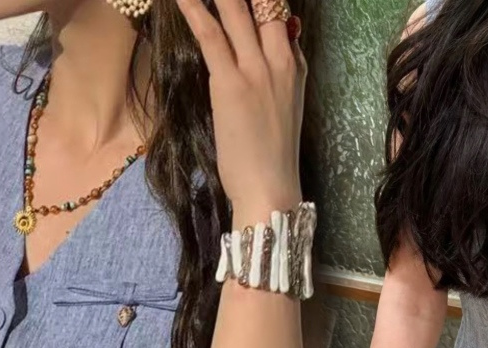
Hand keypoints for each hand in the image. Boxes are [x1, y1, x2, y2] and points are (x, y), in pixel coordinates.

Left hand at [175, 0, 304, 225]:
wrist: (270, 189)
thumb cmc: (270, 156)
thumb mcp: (283, 107)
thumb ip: (277, 73)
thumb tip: (267, 48)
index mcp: (294, 66)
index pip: (279, 12)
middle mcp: (279, 59)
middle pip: (263, 2)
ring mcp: (256, 69)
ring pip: (236, 9)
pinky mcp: (231, 83)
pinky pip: (210, 34)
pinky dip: (193, 9)